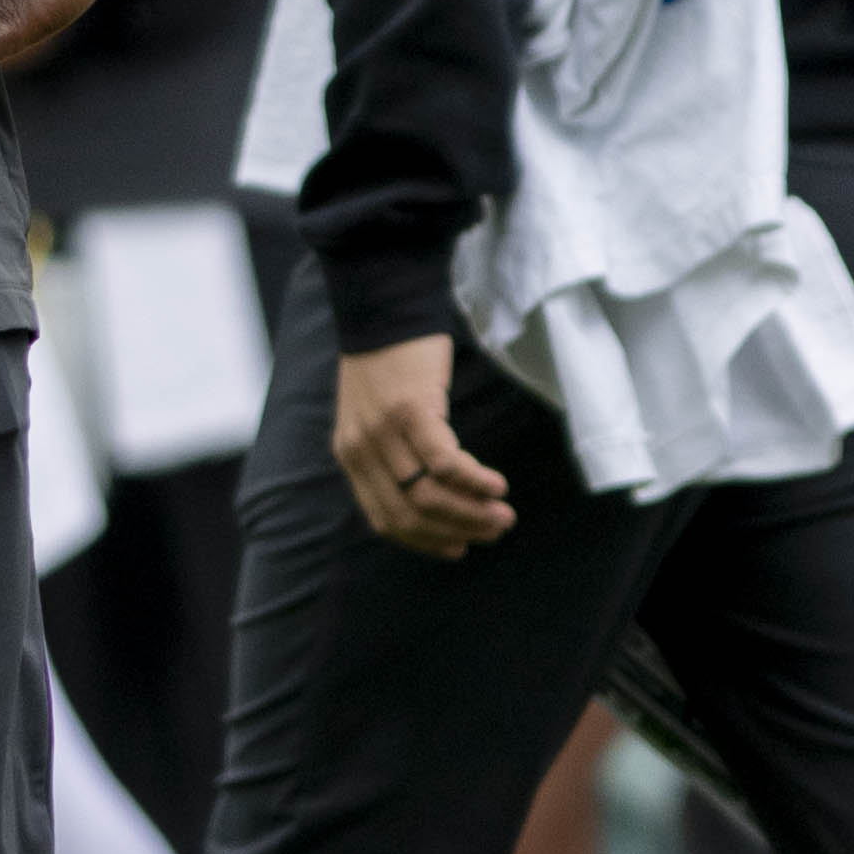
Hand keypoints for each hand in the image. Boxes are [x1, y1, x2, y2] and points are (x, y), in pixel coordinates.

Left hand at [334, 334, 515, 555]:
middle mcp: (362, 449)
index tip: (457, 548)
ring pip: (429, 494)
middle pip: (410, 513)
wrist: (383, 305)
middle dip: (456, 531)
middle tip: (494, 531)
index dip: (424, 541)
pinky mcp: (411, 410)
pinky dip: (474, 481)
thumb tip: (427, 497)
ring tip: (502, 514)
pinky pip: (445, 463)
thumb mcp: (372, 414)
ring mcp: (384, 430)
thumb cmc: (388, 360)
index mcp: (350, 455)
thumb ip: (388, 454)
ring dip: (471, 512)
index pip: (384, 518)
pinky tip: (497, 485)